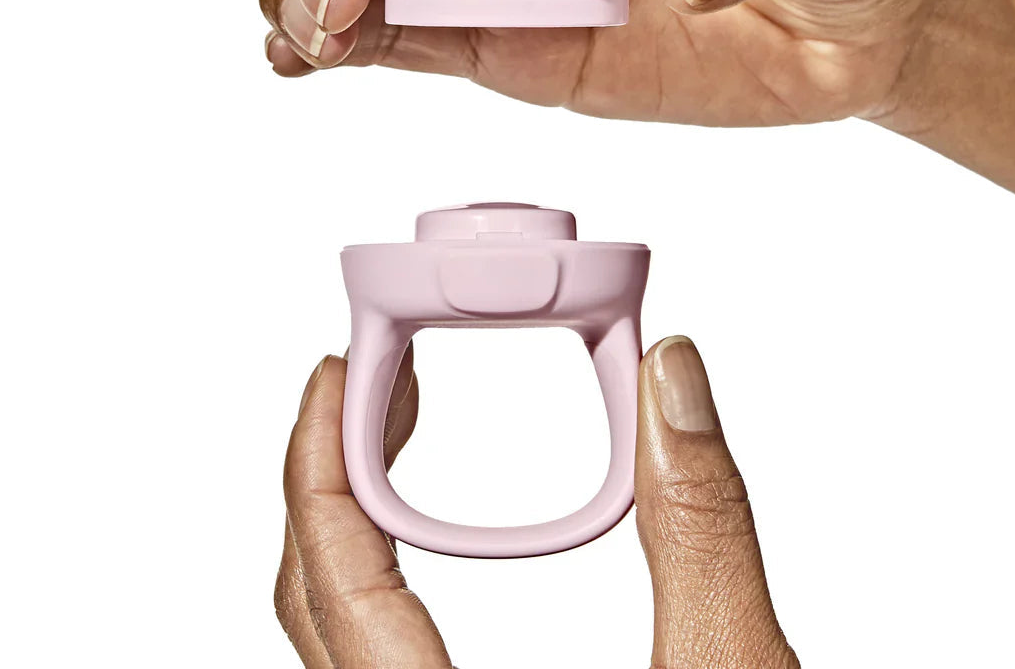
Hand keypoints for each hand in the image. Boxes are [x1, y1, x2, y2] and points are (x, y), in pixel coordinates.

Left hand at [275, 337, 797, 667]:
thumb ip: (701, 526)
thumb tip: (673, 383)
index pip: (337, 581)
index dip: (323, 460)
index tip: (335, 374)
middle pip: (314, 600)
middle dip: (329, 473)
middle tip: (364, 382)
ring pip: (330, 637)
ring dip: (346, 523)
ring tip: (384, 435)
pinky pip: (368, 662)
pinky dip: (373, 577)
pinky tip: (416, 539)